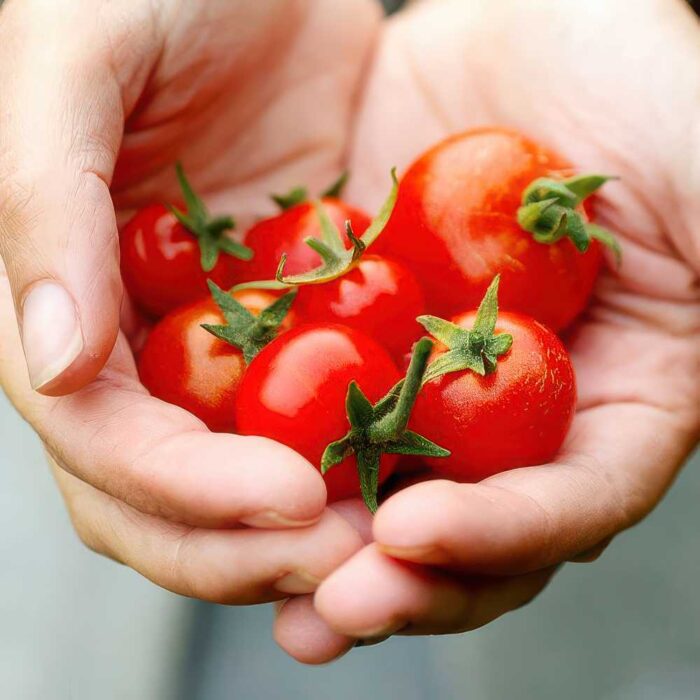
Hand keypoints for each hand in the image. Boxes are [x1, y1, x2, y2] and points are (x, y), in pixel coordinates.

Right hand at [0, 0, 379, 602]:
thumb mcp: (79, 56)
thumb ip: (42, 203)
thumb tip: (47, 362)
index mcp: (64, 294)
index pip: (98, 436)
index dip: (179, 490)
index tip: (285, 503)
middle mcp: (136, 337)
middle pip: (163, 488)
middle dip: (240, 543)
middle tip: (343, 559)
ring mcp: (217, 335)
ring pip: (242, 469)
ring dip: (306, 524)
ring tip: (387, 542)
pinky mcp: (292, 314)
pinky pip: (322, 407)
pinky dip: (360, 452)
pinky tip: (417, 473)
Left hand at [274, 0, 699, 661]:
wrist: (519, 25)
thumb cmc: (631, 80)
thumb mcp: (699, 162)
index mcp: (614, 398)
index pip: (567, 502)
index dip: (499, 537)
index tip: (415, 537)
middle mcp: (519, 411)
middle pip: (464, 526)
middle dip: (396, 577)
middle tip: (324, 610)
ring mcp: (431, 378)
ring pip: (379, 485)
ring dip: (318, 541)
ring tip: (260, 577)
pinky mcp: (359, 334)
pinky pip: (307, 402)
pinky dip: (265, 446)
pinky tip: (213, 473)